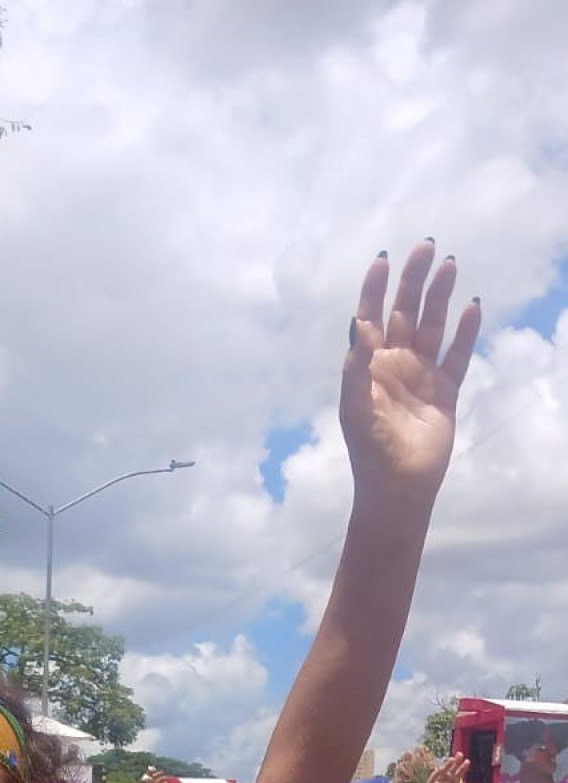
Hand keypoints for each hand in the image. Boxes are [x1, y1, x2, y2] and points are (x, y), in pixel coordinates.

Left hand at [341, 242, 479, 514]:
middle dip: (414, 279)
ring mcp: (421, 375)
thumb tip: (356, 322)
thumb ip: (356, 365)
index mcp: (368, 365)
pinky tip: (473, 306)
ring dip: (440, 296)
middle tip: (426, 246)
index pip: (372, 316)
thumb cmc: (370, 451)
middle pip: (405, 311)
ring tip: (449, 265)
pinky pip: (458, 354)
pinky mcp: (445, 391)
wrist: (398, 489)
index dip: (376, 287)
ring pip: (433, 325)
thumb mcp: (355, 407)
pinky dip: (466, 332)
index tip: (384, 258)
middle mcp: (394, 363)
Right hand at [415, 752, 472, 782]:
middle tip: (460, 754)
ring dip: (446, 767)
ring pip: (442, 774)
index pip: (458, 777)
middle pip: (450, 773)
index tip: (467, 761)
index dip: (462, 770)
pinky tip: (440, 769)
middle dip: (455, 764)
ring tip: (452, 759)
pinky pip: (432, 780)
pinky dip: (435, 775)